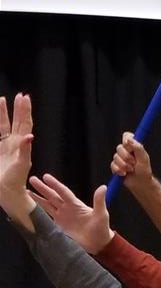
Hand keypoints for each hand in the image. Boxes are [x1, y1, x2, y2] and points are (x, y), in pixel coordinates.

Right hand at [0, 93, 34, 222]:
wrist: (6, 192)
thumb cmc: (15, 181)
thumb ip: (25, 150)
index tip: (24, 98)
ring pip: (5, 126)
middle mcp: (15, 143)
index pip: (25, 124)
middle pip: (17, 122)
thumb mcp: (21, 165)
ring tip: (2, 100)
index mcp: (22, 145)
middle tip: (20, 95)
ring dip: (5, 113)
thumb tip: (30, 136)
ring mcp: (6, 146)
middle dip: (18, 109)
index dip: (25, 111)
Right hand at [29, 175, 113, 253]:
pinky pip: (46, 218)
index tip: (45, 177)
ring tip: (26, 191)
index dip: (55, 184)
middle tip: (31, 179)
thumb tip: (103, 187)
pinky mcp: (59, 227)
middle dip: (42, 188)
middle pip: (52, 196)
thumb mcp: (101, 214)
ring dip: (37, 199)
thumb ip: (99, 201)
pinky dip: (39, 214)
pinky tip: (31, 209)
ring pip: (47, 206)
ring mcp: (62, 218)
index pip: (63, 192)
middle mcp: (67, 209)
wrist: (98, 244)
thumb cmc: (102, 228)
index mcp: (75, 204)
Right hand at [111, 132, 153, 190]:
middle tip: (134, 163)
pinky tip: (124, 174)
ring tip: (131, 170)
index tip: (128, 146)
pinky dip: (119, 170)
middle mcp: (125, 150)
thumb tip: (129, 139)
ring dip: (124, 165)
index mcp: (133, 146)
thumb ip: (138, 147)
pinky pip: (113, 165)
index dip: (126, 140)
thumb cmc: (144, 171)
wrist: (141, 183)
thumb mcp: (144, 158)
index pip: (126, 136)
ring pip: (115, 157)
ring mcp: (120, 158)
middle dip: (126, 157)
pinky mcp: (115, 166)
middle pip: (119, 148)